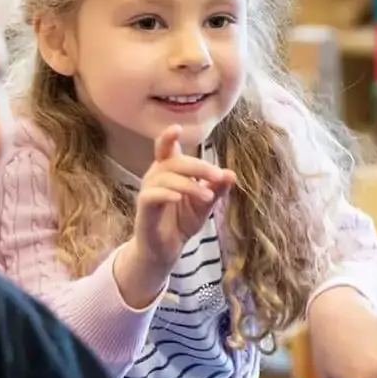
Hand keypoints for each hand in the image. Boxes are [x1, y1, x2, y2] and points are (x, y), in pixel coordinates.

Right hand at [113, 127, 236, 305]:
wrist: (166, 250)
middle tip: (218, 176)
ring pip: (166, 178)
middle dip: (198, 167)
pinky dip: (166, 194)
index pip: (166, 148)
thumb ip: (216, 189)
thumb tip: (232, 174)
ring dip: (190, 185)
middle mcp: (156, 176)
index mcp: (169, 170)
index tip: (176, 128)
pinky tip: (179, 198)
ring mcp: (148, 191)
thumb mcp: (205, 204)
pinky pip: (152, 195)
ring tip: (208, 197)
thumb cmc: (182, 221)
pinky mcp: (144, 208)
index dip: (168, 137)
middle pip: (174, 162)